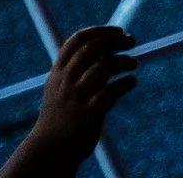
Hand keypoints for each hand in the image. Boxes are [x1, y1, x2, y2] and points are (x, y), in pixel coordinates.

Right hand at [6, 25, 134, 175]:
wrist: (49, 150)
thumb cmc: (62, 114)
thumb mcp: (62, 87)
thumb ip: (79, 67)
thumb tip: (111, 44)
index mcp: (58, 73)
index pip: (77, 40)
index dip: (100, 31)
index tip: (119, 30)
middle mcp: (64, 82)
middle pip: (92, 49)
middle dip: (115, 41)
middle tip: (131, 41)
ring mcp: (74, 99)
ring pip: (102, 68)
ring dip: (123, 61)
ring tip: (132, 64)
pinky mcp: (86, 115)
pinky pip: (110, 92)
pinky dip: (125, 83)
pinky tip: (131, 82)